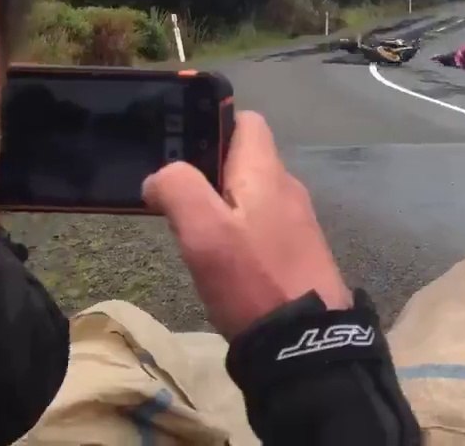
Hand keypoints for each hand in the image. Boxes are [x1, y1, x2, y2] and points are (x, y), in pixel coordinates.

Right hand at [142, 111, 351, 337]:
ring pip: (252, 195)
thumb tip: (159, 177)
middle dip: (208, 170)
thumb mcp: (204, 231)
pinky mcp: (298, 253)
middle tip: (173, 197)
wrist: (305, 342)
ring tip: (190, 231)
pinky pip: (262, 225)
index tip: (179, 146)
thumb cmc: (253, 278)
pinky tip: (220, 258)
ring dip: (221, 205)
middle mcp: (287, 188)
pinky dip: (238, 231)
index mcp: (267, 171)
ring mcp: (297, 222)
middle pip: (245, 159)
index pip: (247, 121)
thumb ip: (178, 190)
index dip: (212, 123)